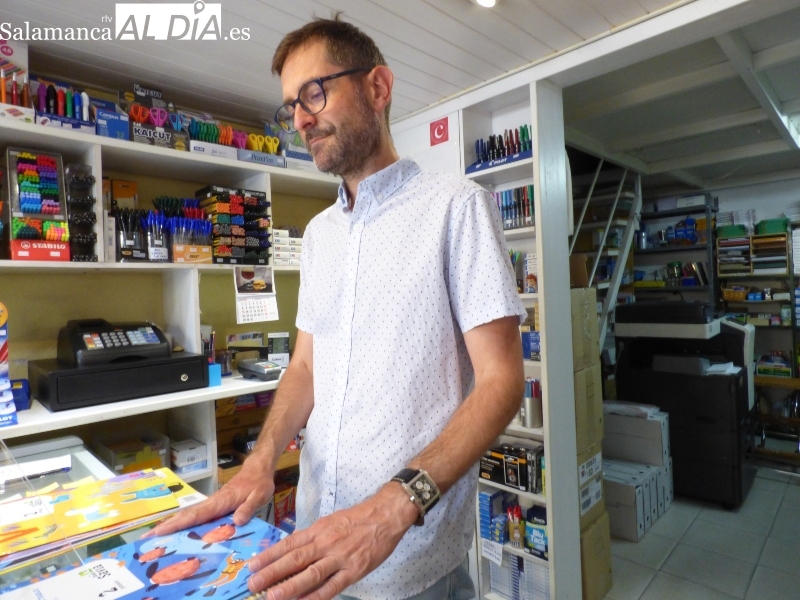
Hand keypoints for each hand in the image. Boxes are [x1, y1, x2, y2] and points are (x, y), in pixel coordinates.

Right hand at [149, 454, 274, 536]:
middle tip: (147, 537)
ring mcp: (212, 503)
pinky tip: (179, 531)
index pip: (197, 514)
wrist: (258, 469)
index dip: (178, 524)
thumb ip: (248, 508)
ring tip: (156, 536)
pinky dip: (185, 522)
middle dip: (167, 526)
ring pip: (190, 515)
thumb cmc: (259, 483)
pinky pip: (197, 515)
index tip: (160, 531)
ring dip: (173, 524)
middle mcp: (212, 502)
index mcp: (221, 502)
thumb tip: (236, 522)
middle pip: (187, 515)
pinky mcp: (215, 505)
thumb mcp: (259, 495)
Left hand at [246, 483, 418, 599]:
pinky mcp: (354, 571)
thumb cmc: (356, 519)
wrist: (385, 516)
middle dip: (272, 572)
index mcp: (318, 530)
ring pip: (311, 575)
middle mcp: (325, 544)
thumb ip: (312, 536)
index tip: (252, 565)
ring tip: (272, 596)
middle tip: (253, 583)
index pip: (289, 544)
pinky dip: (316, 596)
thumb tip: (292, 548)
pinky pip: (332, 586)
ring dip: (290, 587)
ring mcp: (339, 558)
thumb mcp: (330, 522)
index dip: (270, 555)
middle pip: (295, 559)